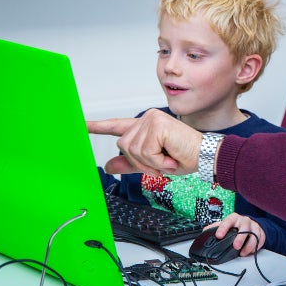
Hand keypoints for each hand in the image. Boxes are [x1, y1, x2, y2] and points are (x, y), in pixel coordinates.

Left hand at [86, 108, 201, 175]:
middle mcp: (146, 119)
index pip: (116, 125)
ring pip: (133, 150)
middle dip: (140, 161)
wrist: (204, 157)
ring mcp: (151, 120)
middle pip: (123, 146)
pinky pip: (145, 151)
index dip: (97, 126)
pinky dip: (157, 160)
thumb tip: (108, 165)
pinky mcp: (157, 125)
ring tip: (167, 158)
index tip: (81, 124)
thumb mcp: (152, 163)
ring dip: (150, 162)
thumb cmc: (183, 157)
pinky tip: (170, 156)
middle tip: (161, 162)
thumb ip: (130, 163)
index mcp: (144, 127)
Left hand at [208, 213, 265, 256]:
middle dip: (240, 238)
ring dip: (249, 245)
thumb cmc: (236, 225)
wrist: (250, 224)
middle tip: (236, 246)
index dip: (223, 228)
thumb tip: (205, 231)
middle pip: (244, 228)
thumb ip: (215, 227)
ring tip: (243, 253)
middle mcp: (245, 221)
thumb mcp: (226, 224)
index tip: (219, 235)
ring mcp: (254, 227)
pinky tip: (250, 252)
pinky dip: (256, 247)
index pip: (228, 221)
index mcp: (234, 218)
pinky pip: (260, 240)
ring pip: (254, 235)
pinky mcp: (261, 233)